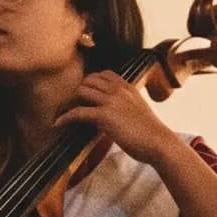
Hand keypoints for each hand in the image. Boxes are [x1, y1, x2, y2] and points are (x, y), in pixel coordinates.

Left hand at [52, 70, 177, 164]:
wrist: (159, 143)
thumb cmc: (151, 133)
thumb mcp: (139, 112)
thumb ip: (126, 107)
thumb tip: (114, 114)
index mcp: (128, 88)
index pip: (104, 74)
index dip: (91, 82)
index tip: (85, 94)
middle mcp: (119, 90)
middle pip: (89, 80)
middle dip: (79, 92)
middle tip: (72, 106)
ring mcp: (111, 101)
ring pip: (82, 91)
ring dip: (71, 102)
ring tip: (64, 114)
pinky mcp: (105, 116)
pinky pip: (78, 112)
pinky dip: (65, 118)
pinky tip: (57, 124)